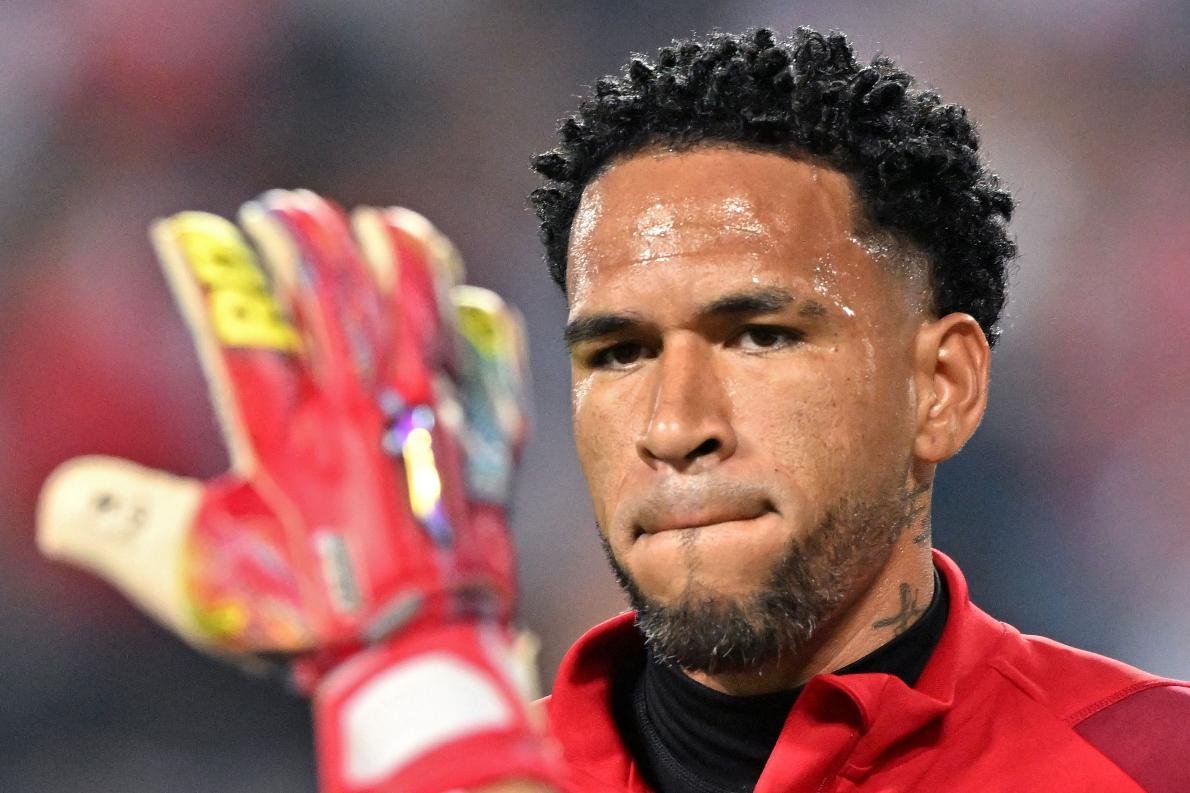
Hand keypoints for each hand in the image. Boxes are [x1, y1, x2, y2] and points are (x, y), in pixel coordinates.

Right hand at [37, 190, 561, 792]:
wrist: (412, 658)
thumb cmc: (301, 616)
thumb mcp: (191, 578)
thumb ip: (121, 525)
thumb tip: (62, 497)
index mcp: (282, 439)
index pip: (234, 324)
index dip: (206, 266)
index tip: (187, 230)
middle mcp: (361, 414)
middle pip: (332, 295)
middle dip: (304, 236)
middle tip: (284, 206)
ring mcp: (432, 421)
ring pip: (422, 310)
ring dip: (405, 258)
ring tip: (386, 224)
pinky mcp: (490, 446)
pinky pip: (497, 368)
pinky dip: (486, 333)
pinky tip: (474, 302)